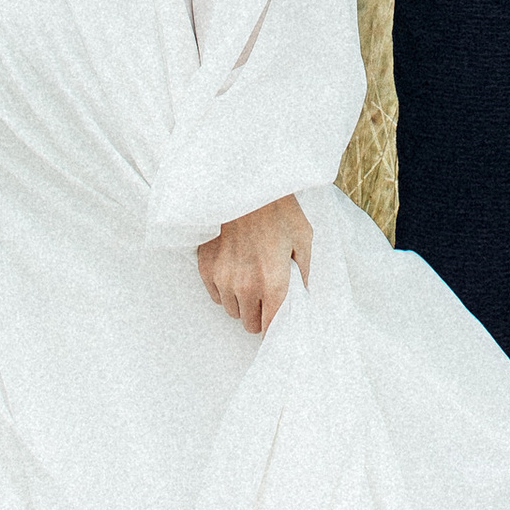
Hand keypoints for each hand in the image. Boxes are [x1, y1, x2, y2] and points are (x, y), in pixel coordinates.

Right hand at [196, 194, 312, 333]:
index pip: (270, 326)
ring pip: (231, 309)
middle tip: (264, 291)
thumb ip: (303, 272)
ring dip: (240, 300)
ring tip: (248, 274)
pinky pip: (215, 294)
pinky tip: (233, 266)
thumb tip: (301, 294)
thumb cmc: (278, 208)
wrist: (245, 183)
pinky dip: (224, 287)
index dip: (274, 324)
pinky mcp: (206, 267)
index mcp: (273, 282)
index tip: (275, 319)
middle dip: (258, 312)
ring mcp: (222, 278)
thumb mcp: (303, 236)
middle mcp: (245, 286)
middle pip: (248, 323)